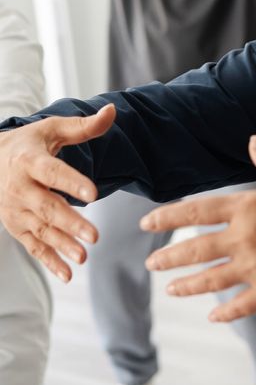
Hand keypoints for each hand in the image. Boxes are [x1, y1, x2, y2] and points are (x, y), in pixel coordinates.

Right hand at [0, 104, 115, 280]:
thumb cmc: (30, 143)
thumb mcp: (52, 129)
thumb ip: (84, 126)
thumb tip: (112, 111)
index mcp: (28, 161)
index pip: (51, 172)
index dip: (72, 181)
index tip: (94, 193)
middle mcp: (18, 187)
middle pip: (46, 206)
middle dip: (70, 222)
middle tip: (95, 235)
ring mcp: (15, 210)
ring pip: (40, 230)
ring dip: (62, 245)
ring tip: (84, 257)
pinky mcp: (16, 227)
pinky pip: (32, 246)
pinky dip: (49, 261)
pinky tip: (67, 274)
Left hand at [142, 135, 255, 319]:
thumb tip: (253, 142)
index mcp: (250, 206)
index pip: (197, 210)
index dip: (168, 216)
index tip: (148, 221)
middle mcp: (247, 238)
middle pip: (195, 249)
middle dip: (169, 256)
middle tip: (152, 262)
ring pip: (212, 280)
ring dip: (187, 285)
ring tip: (171, 289)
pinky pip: (242, 305)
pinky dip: (226, 313)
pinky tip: (214, 316)